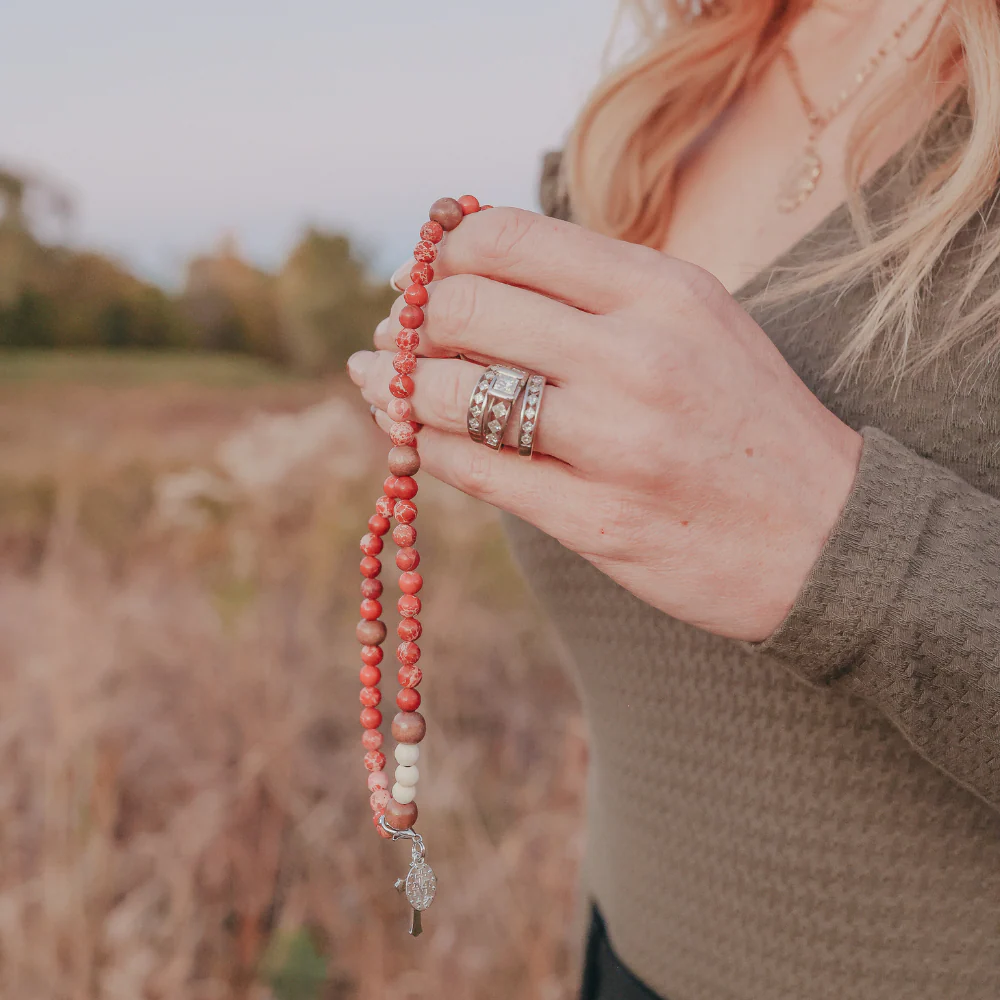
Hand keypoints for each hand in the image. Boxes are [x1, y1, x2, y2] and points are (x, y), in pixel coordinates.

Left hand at [348, 207, 861, 641]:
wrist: (830, 537)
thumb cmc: (749, 419)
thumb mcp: (694, 320)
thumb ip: (592, 290)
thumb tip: (467, 273)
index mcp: (661, 290)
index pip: (502, 239)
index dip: (438, 255)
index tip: (421, 279)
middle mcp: (636, 357)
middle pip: (461, 310)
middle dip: (405, 322)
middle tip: (393, 338)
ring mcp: (615, 444)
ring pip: (448, 395)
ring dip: (397, 389)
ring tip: (388, 389)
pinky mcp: (597, 522)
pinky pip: (471, 472)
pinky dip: (425, 449)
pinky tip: (418, 440)